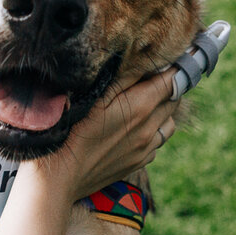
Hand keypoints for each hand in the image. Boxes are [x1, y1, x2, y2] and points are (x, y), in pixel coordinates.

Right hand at [23, 67, 179, 204]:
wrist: (60, 176)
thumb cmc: (70, 129)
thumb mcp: (93, 95)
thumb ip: (123, 77)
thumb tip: (146, 61)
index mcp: (140, 106)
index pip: (173, 80)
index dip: (175, 67)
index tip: (172, 58)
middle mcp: (149, 127)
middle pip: (174, 100)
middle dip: (169, 85)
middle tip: (155, 76)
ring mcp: (146, 148)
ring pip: (170, 122)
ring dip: (163, 110)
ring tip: (146, 103)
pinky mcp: (139, 162)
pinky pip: (157, 142)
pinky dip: (153, 131)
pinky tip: (134, 128)